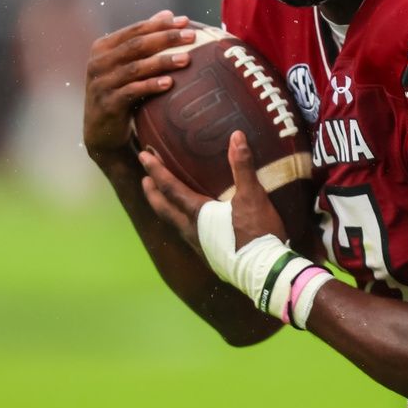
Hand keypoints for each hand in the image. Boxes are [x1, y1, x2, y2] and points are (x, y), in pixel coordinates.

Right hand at [83, 11, 194, 166]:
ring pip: (135, 68)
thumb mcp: (128, 63)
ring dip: (162, 62)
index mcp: (103, 48)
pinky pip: (131, 92)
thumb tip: (168, 14)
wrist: (102, 130)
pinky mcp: (108, 104)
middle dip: (166, 38)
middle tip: (191, 36)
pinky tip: (169, 84)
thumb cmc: (120, 90)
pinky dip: (150, 86)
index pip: (135, 30)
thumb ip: (144, 38)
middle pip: (136, 46)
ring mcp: (101, 84)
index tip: (185, 21)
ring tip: (186, 59)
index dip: (160, 24)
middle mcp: (99, 63)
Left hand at [143, 131, 318, 320]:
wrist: (263, 271)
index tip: (143, 156)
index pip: (170, 188)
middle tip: (144, 180)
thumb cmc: (256, 232)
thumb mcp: (252, 196)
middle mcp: (191, 230)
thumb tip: (236, 136)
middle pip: (164, 209)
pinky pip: (188, 236)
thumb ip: (243, 167)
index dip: (156, 171)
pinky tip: (194, 224)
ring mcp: (199, 247)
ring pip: (175, 224)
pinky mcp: (210, 258)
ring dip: (166, 209)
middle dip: (152, 193)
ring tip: (165, 200)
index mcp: (198, 214)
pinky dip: (183, 223)